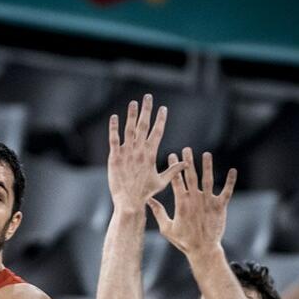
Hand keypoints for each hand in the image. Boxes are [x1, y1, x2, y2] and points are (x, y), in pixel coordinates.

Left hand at [107, 95, 187, 211]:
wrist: (129, 201)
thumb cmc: (145, 193)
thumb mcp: (161, 181)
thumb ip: (173, 170)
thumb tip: (185, 162)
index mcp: (151, 154)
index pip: (157, 132)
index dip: (160, 119)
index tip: (163, 108)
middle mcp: (139, 151)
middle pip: (144, 126)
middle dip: (147, 110)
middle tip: (148, 97)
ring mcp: (126, 153)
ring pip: (129, 129)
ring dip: (132, 115)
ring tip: (134, 103)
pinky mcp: (114, 157)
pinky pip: (114, 139)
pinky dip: (114, 128)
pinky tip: (114, 117)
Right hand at [147, 148, 236, 256]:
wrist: (203, 249)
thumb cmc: (184, 240)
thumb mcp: (167, 228)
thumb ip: (158, 212)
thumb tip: (148, 200)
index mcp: (181, 203)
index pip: (176, 181)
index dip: (174, 167)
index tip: (172, 156)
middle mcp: (195, 199)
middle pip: (191, 176)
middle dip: (188, 162)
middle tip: (187, 149)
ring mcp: (208, 201)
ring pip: (208, 179)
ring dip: (207, 166)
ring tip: (206, 154)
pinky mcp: (220, 206)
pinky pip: (226, 191)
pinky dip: (230, 181)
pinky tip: (233, 170)